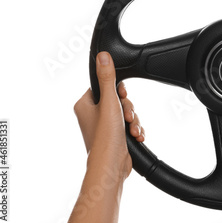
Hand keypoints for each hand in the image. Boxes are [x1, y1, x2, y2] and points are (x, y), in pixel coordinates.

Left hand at [74, 51, 144, 178]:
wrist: (112, 166)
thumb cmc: (105, 138)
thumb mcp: (109, 102)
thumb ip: (107, 78)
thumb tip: (102, 56)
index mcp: (84, 105)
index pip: (103, 86)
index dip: (117, 91)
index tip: (122, 96)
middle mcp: (92, 115)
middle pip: (118, 99)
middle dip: (128, 109)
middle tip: (126, 117)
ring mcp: (104, 127)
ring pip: (125, 113)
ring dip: (134, 120)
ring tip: (132, 130)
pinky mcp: (115, 136)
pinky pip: (129, 125)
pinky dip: (135, 129)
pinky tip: (136, 136)